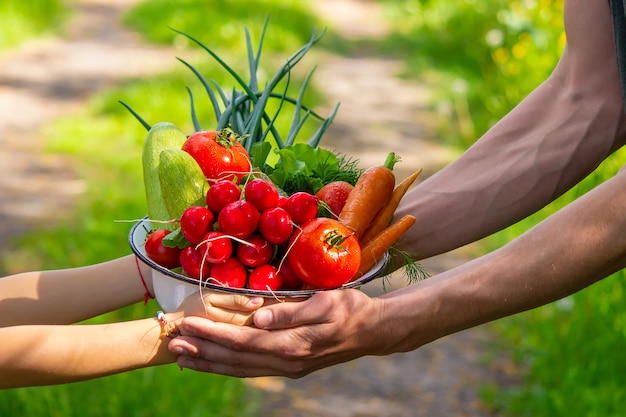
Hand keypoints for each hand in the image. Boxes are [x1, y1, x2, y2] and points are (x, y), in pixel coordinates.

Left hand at [167, 289, 390, 377]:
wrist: (373, 331)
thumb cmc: (351, 309)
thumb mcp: (325, 302)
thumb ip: (290, 312)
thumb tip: (258, 319)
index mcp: (293, 344)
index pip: (243, 340)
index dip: (213, 333)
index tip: (188, 324)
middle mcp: (287, 361)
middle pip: (235, 359)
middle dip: (202, 350)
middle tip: (172, 343)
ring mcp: (289, 367)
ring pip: (241, 369)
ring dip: (210, 363)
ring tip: (183, 357)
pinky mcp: (291, 366)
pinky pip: (253, 369)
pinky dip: (229, 367)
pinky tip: (215, 362)